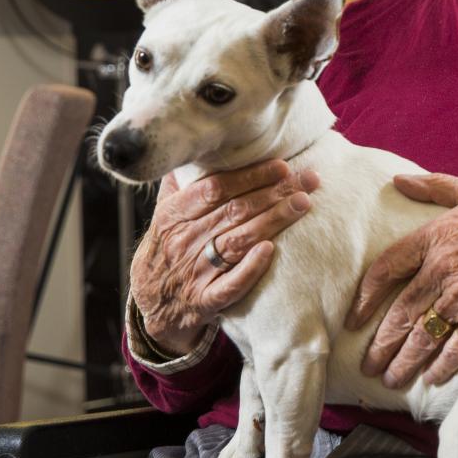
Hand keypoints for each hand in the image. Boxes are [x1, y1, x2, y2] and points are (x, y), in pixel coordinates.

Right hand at [130, 159, 319, 353]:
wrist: (149, 307)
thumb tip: (197, 150)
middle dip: (274, 192)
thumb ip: (180, 185)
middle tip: (308, 179)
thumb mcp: (163, 216)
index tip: (282, 166)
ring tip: (303, 204)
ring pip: (237, 242)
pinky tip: (271, 250)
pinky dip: (250, 268)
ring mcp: (194, 272)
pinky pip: (229, 285)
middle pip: (234, 211)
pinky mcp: (204, 300)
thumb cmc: (165, 251)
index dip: (249, 176)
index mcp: (173, 216)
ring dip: (273, 221)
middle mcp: (183, 241)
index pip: (215, 189)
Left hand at [344, 173, 457, 388]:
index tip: (355, 318)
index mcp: (438, 235)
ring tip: (391, 379)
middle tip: (368, 365)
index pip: (386, 269)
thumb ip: (436, 187)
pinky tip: (431, 379)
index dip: (366, 298)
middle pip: (401, 312)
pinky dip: (442, 366)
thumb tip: (399, 180)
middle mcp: (446, 266)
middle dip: (381, 344)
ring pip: (425, 335)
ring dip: (405, 361)